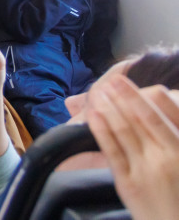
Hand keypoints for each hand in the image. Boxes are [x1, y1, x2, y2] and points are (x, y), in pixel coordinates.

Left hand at [85, 74, 178, 219]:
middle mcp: (167, 156)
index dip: (146, 95)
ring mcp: (146, 169)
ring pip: (124, 130)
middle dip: (124, 96)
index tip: (130, 81)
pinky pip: (112, 151)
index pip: (166, 112)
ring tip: (98, 92)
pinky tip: (93, 115)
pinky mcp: (128, 183)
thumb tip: (165, 105)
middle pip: (141, 117)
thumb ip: (175, 134)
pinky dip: (101, 130)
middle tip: (111, 80)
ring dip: (109, 107)